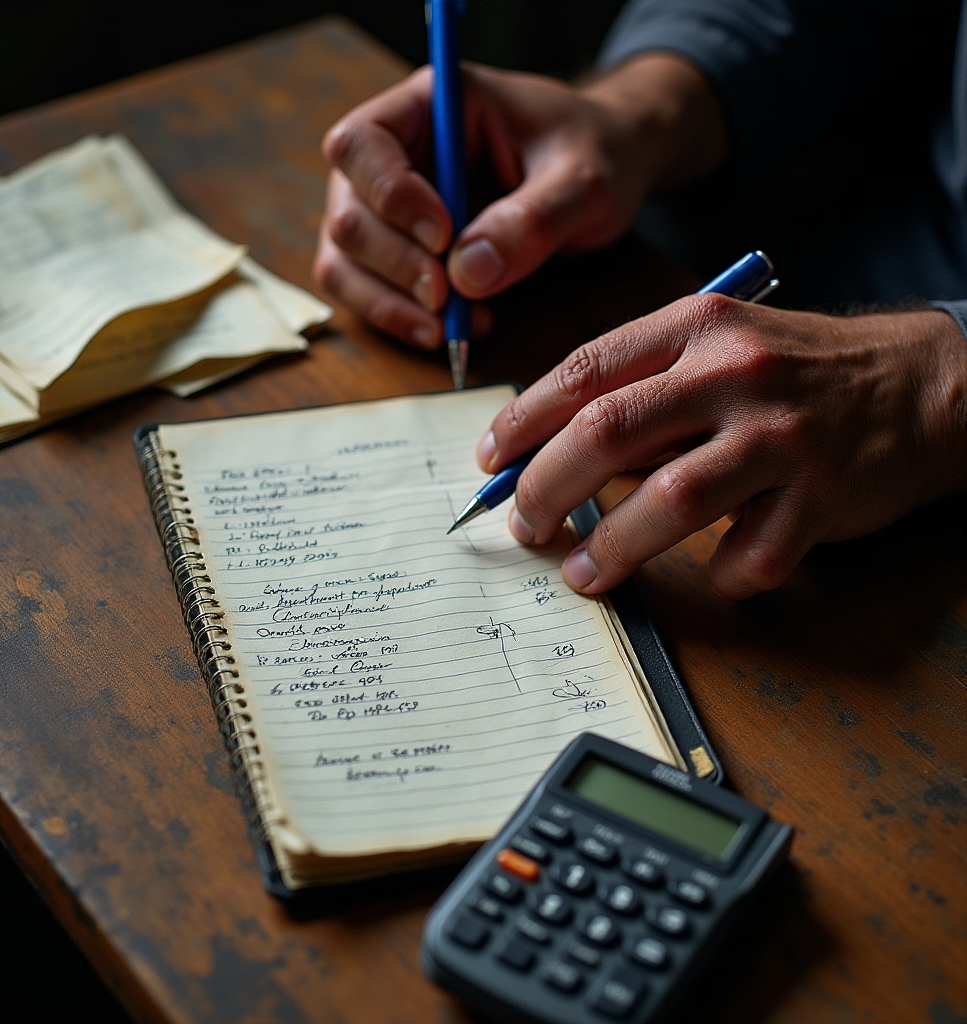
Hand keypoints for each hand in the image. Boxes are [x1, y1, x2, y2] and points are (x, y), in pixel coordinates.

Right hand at [313, 55, 723, 347]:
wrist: (607, 173)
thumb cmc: (597, 154)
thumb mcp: (585, 180)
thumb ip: (533, 220)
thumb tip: (469, 273)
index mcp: (433, 105)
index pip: (363, 142)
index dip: (389, 196)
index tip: (443, 239)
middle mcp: (396, 155)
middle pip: (348, 212)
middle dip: (393, 265)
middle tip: (447, 299)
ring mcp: (389, 208)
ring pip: (345, 260)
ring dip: (388, 303)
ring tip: (448, 327)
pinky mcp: (399, 253)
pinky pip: (368, 292)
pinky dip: (400, 319)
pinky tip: (452, 329)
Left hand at [478, 298, 966, 599]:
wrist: (920, 383)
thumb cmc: (796, 373)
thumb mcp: (717, 349)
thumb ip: (642, 390)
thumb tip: (548, 451)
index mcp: (695, 328)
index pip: (584, 370)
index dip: (524, 421)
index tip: (490, 460)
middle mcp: (734, 373)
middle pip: (607, 432)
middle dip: (546, 487)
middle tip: (524, 525)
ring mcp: (782, 434)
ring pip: (670, 500)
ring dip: (613, 547)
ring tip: (582, 573)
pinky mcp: (825, 493)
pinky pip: (752, 554)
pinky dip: (724, 575)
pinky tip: (717, 574)